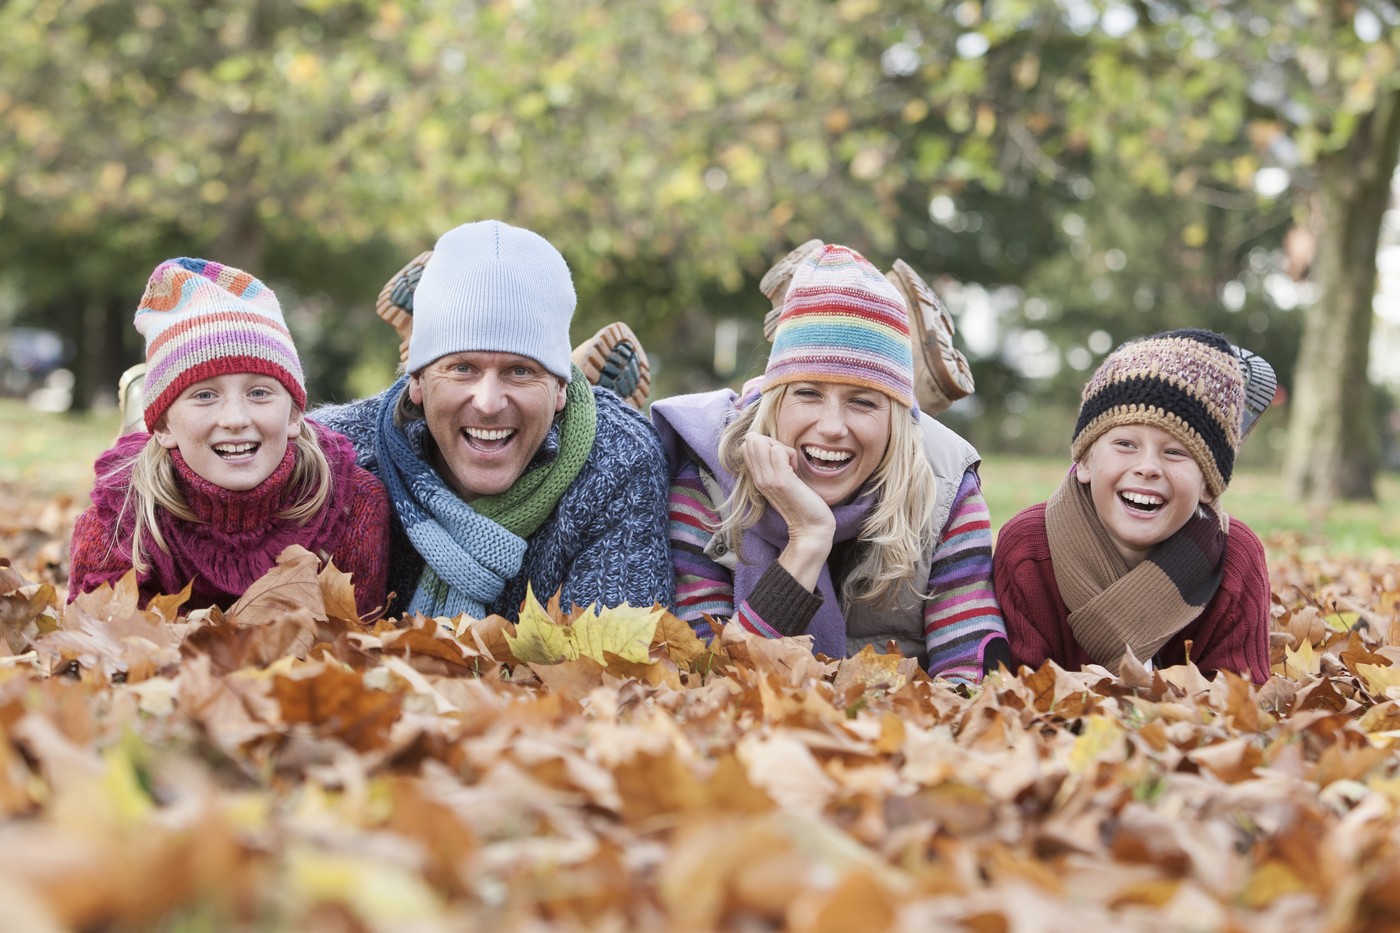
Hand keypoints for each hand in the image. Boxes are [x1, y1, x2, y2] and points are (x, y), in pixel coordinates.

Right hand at [741, 433, 833, 589]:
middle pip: (752, 440)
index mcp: (757, 478)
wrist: (810, 528)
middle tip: (787, 463)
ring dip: (783, 448)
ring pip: (762, 441)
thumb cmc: (804, 502)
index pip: (746, 445)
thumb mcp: (784, 480)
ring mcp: (767, 479)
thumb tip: (776, 446)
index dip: (766, 444)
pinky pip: (779, 449)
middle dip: (773, 443)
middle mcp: (758, 478)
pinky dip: (791, 454)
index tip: (782, 461)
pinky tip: (797, 471)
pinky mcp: (781, 480)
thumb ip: (776, 464)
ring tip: (792, 468)